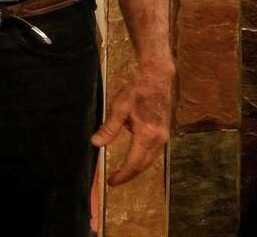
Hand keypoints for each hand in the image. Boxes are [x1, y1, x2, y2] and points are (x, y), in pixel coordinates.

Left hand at [91, 60, 173, 184]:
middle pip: (144, 165)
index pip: (134, 162)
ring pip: (150, 160)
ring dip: (137, 168)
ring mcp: (164, 137)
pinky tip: (134, 158)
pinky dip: (143, 158)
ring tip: (122, 173)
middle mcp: (159, 139)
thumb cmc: (136, 91)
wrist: (156, 79)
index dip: (122, 174)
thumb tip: (95, 143)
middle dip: (129, 174)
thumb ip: (109, 128)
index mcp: (147, 134)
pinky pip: (154, 152)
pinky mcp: (164, 133)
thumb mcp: (118, 108)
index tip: (112, 181)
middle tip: (114, 180)